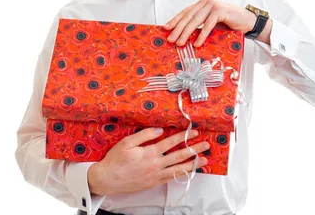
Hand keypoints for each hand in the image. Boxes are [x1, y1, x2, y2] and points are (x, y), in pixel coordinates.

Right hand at [87, 128, 208, 195]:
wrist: (107, 179)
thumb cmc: (115, 160)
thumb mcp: (127, 142)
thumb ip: (144, 135)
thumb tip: (159, 130)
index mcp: (150, 152)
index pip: (171, 142)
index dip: (184, 136)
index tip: (194, 131)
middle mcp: (156, 165)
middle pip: (179, 156)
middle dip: (194, 150)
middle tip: (206, 146)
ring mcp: (156, 176)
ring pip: (178, 169)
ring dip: (192, 164)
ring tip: (203, 160)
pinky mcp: (153, 183)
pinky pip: (171, 178)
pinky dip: (181, 174)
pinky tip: (187, 172)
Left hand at [164, 0, 257, 46]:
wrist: (247, 21)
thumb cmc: (228, 23)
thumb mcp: (210, 24)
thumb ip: (198, 25)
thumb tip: (183, 36)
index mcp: (201, 4)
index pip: (185, 12)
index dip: (174, 20)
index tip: (165, 28)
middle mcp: (205, 2)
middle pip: (188, 17)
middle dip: (177, 29)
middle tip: (170, 39)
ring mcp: (213, 5)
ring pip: (196, 20)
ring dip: (186, 33)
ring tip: (180, 43)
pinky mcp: (220, 11)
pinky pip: (208, 24)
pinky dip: (202, 35)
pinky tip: (197, 43)